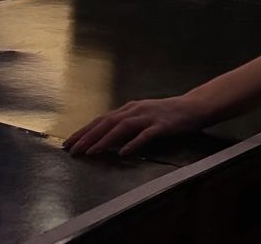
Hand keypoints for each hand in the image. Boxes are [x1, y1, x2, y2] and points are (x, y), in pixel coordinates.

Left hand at [64, 95, 200, 156]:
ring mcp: (149, 116)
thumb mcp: (142, 116)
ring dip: (105, 140)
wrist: (192, 107)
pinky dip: (133, 143)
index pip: (101, 119)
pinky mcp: (162, 125)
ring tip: (91, 152)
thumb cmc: (166, 114)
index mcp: (129, 108)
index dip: (84, 131)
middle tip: (72, 149)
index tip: (68, 143)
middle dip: (88, 136)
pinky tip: (124, 153)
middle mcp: (136, 109)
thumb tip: (104, 138)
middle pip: (107, 122)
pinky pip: (145, 135)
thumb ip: (125, 125)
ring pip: (122, 127)